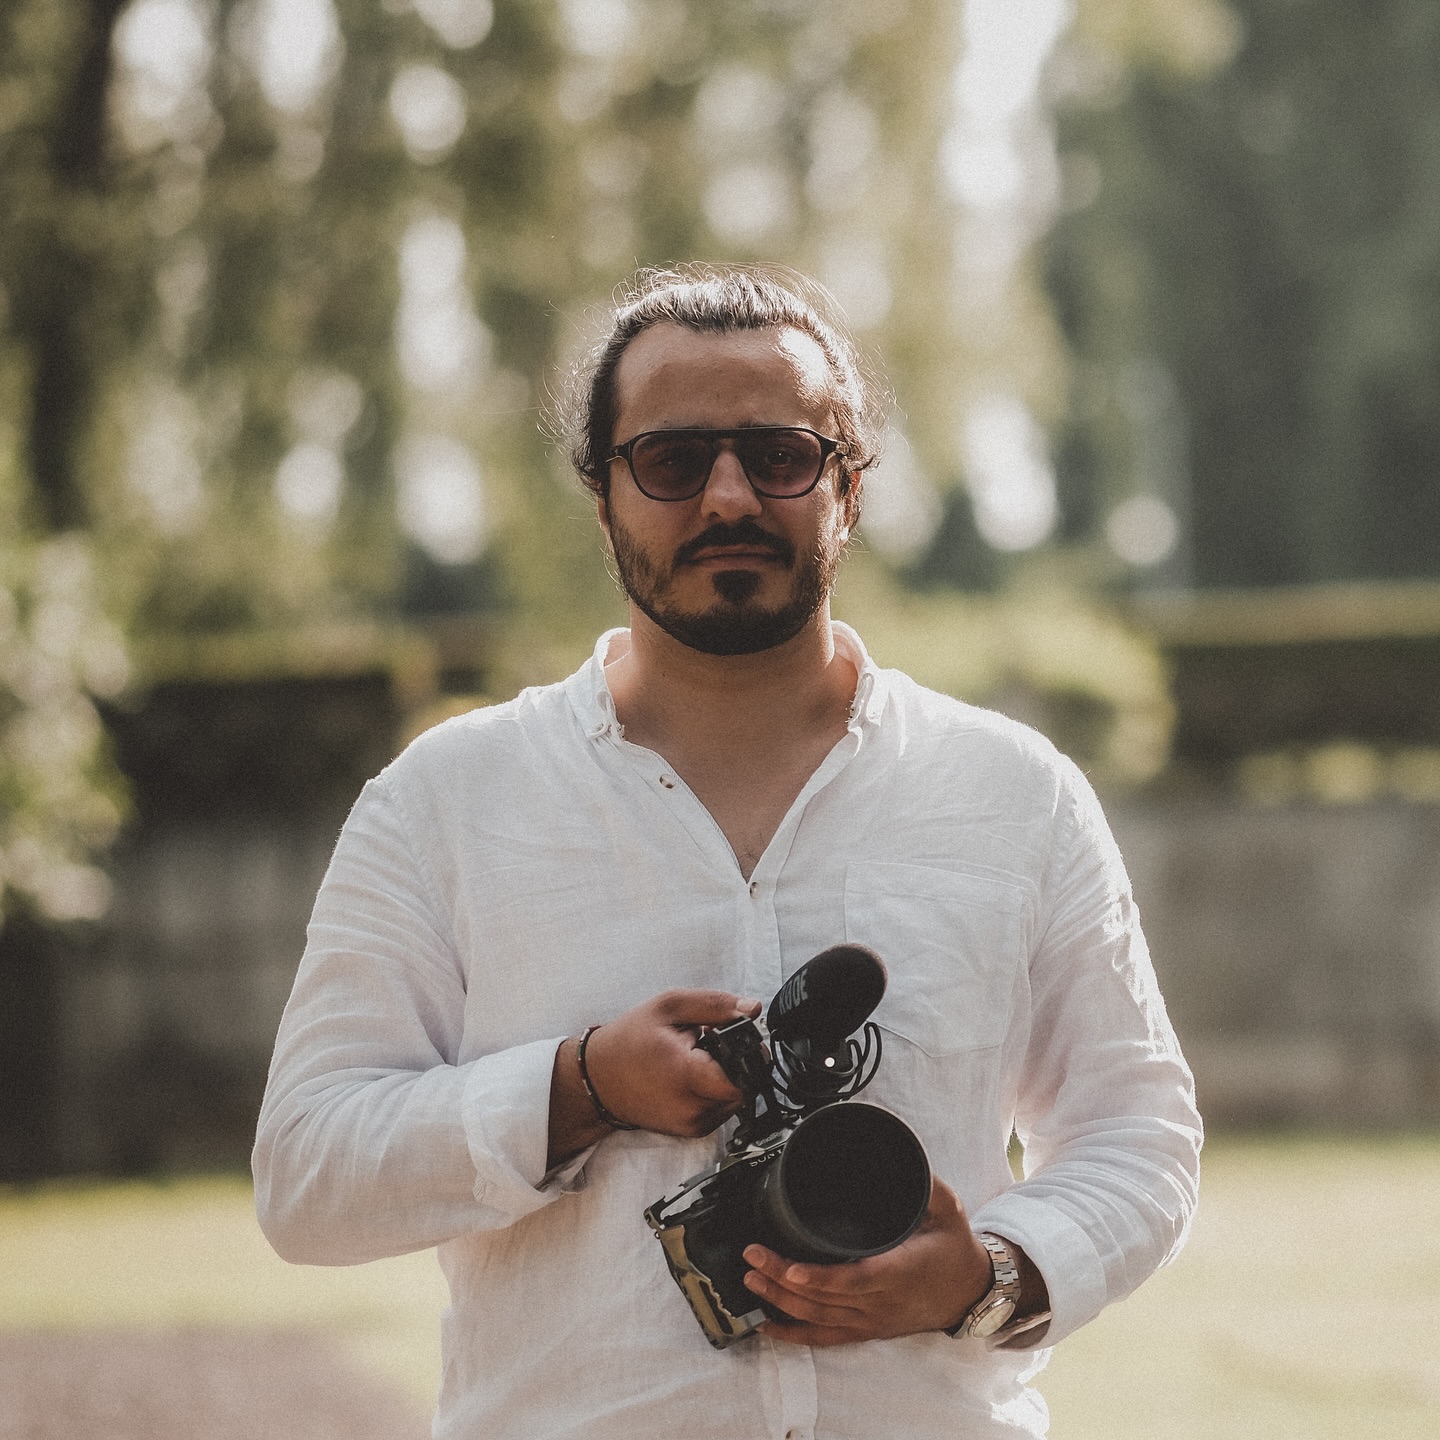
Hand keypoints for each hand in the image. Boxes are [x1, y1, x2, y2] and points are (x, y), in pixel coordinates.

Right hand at [548, 990, 761, 1163]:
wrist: (598, 1079)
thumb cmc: (629, 1041)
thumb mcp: (670, 1006)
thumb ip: (716, 1005)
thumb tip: (753, 1008)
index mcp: (687, 1074)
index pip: (744, 1076)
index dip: (749, 1054)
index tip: (736, 1038)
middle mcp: (691, 1107)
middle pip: (744, 1086)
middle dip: (736, 1062)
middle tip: (711, 1045)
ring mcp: (691, 1124)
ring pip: (735, 1099)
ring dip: (726, 1077)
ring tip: (698, 1059)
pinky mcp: (690, 1132)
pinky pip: (721, 1109)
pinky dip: (715, 1091)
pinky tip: (693, 1076)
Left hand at [741, 1178, 992, 1346]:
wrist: (970, 1291)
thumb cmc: (953, 1247)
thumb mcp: (947, 1208)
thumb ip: (923, 1183)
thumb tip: (899, 1155)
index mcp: (901, 1271)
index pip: (855, 1280)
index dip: (820, 1278)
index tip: (790, 1267)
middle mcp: (882, 1303)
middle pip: (826, 1298)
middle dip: (782, 1280)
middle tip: (752, 1256)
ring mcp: (872, 1321)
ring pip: (819, 1319)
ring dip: (781, 1302)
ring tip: (751, 1280)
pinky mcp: (867, 1330)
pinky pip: (826, 1337)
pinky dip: (794, 1333)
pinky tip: (766, 1324)